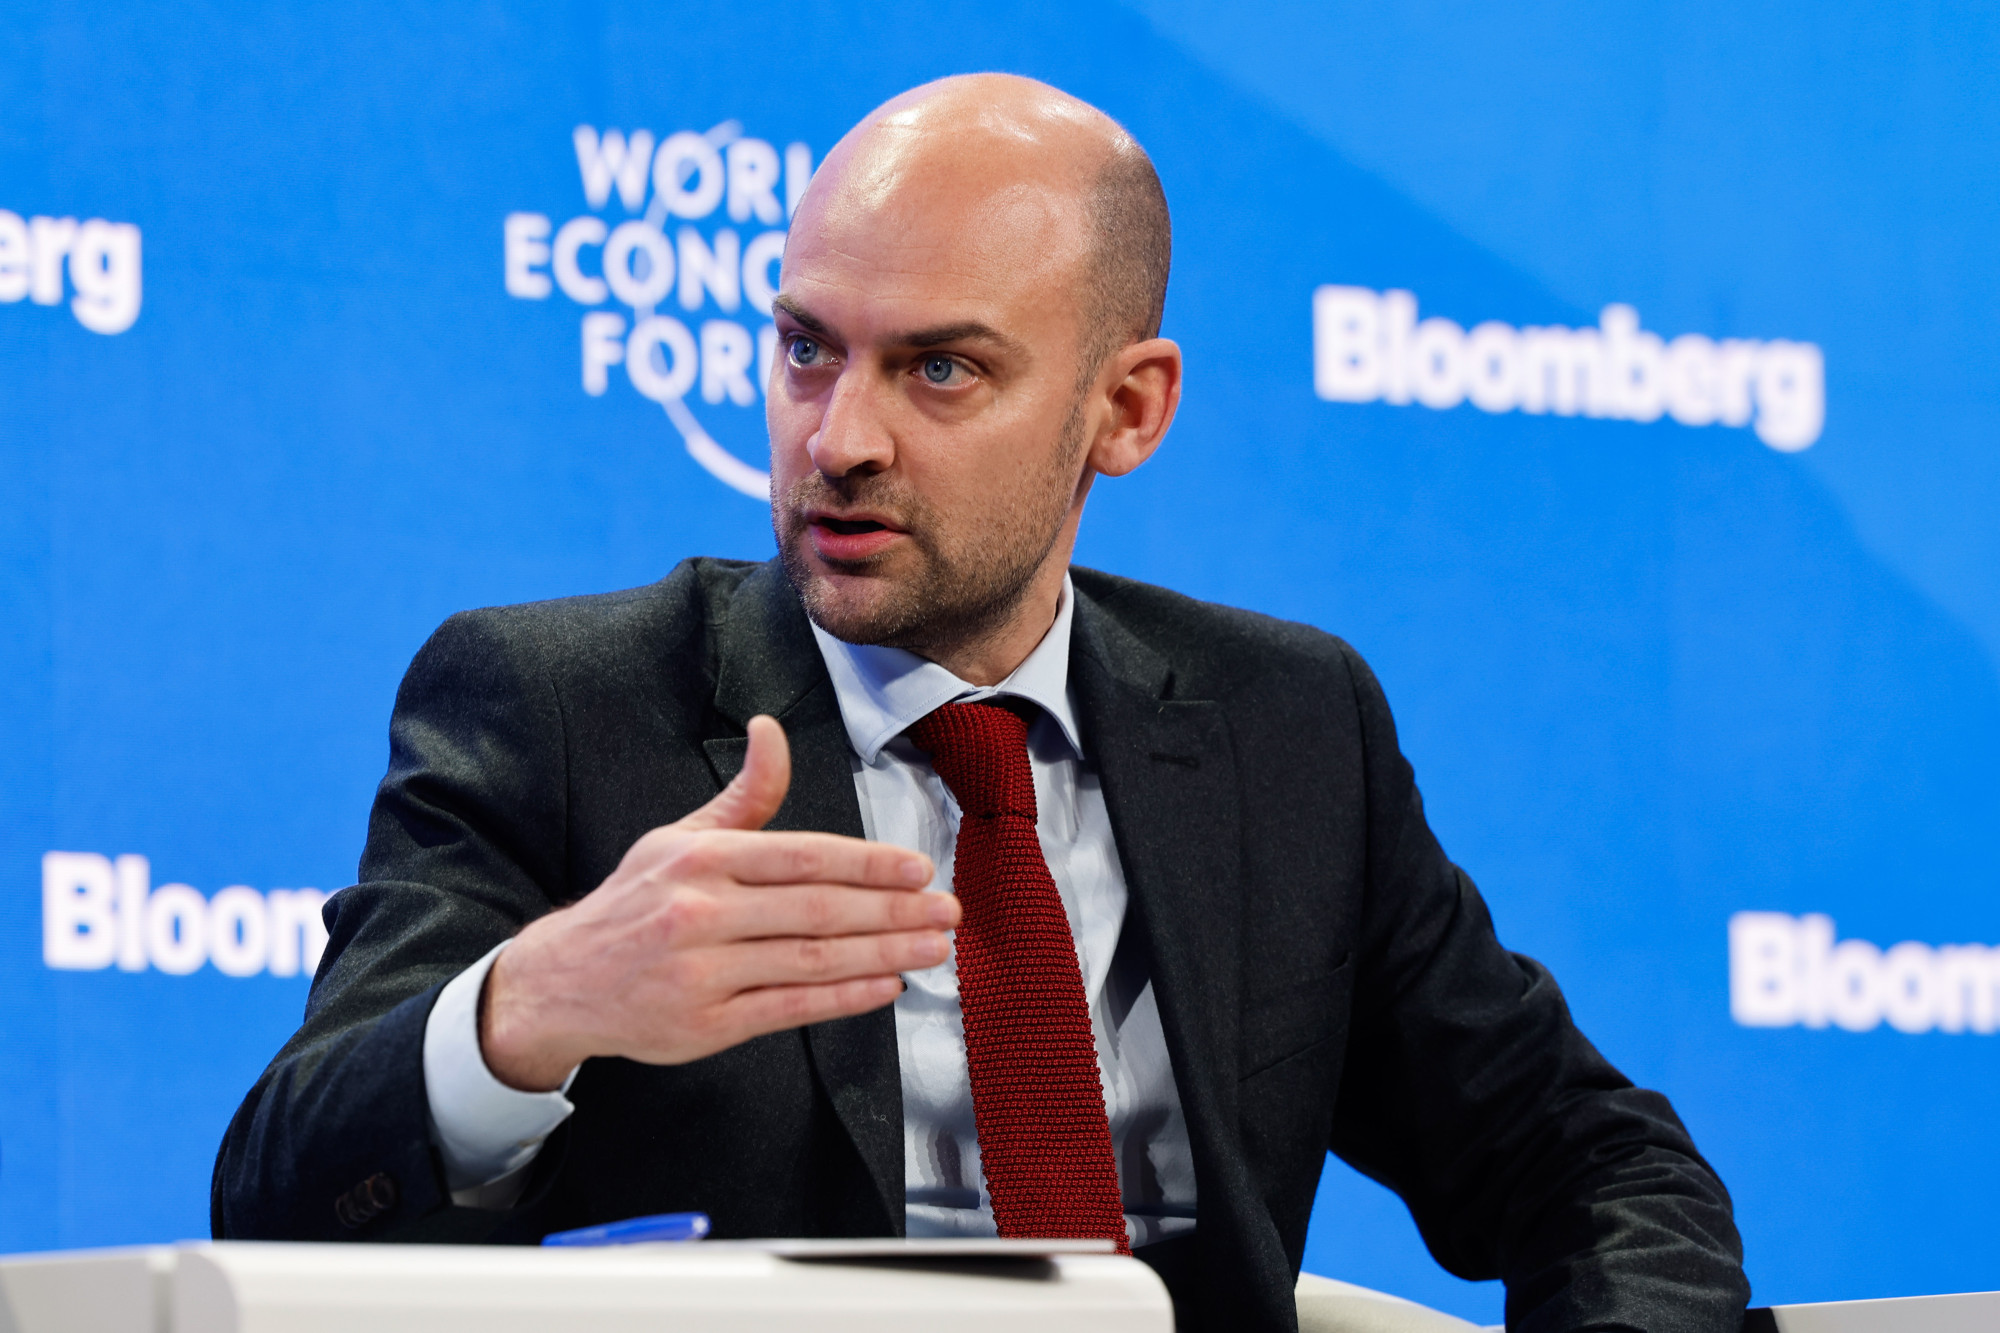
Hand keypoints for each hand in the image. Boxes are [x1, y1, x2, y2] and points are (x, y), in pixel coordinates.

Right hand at [480, 715, 953, 1090]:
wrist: (561, 983)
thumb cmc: (634, 904)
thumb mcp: (680, 838)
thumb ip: (743, 795)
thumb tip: (771, 730)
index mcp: (700, 859)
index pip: (802, 857)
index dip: (868, 864)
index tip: (919, 869)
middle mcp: (699, 913)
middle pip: (817, 910)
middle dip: (892, 911)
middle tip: (946, 912)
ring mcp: (702, 973)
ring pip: (810, 961)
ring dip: (882, 955)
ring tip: (931, 948)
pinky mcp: (705, 1025)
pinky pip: (789, 1009)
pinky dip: (843, 999)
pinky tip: (885, 986)